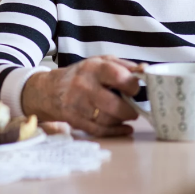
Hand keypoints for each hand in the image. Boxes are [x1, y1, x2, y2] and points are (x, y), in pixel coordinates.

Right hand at [21, 55, 143, 136]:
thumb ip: (122, 65)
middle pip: (115, 105)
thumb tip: (145, 70)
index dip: (133, 86)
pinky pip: (100, 131)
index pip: (119, 77)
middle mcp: (84, 86)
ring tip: (124, 114)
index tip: (134, 89)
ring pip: (108, 120)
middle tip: (133, 108)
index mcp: (93, 68)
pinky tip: (123, 128)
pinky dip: (115, 131)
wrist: (49, 90)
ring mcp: (78, 105)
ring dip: (121, 120)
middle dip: (130, 110)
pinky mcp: (75, 120)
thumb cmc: (81, 75)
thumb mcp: (99, 62)